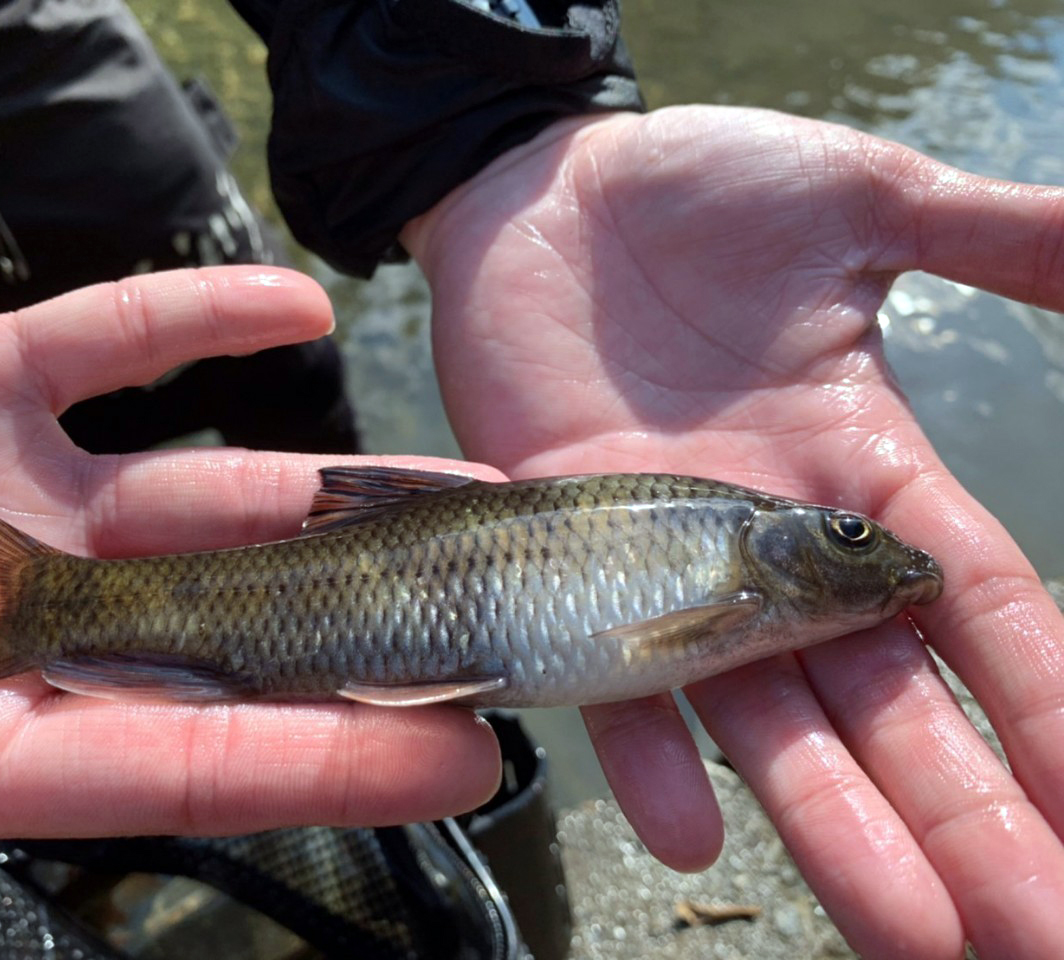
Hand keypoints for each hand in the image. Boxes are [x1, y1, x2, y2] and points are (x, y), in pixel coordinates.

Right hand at [0, 268, 499, 860]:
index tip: (461, 763)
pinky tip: (300, 312)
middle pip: (227, 630)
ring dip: (330, 487)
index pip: (180, 760)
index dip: (326, 767)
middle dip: (368, 625)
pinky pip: (102, 343)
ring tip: (463, 483)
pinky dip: (196, 323)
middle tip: (508, 617)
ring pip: (200, 491)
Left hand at [406, 105, 1063, 958]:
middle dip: (966, 814)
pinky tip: (693, 837)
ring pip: (766, 720)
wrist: (543, 195)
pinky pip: (605, 676)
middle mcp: (774, 547)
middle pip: (889, 702)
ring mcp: (666, 566)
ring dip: (837, 827)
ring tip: (914, 934)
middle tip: (1035, 932)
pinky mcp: (563, 561)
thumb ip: (997, 239)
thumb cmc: (698, 191)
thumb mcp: (862, 204)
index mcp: (860, 470)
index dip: (1046, 706)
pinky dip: (645, 753)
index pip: (976, 608)